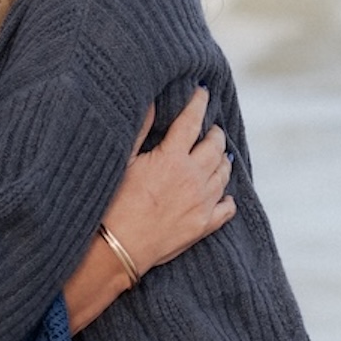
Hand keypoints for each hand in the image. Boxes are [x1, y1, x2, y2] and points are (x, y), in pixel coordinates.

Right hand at [100, 86, 235, 272]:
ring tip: (220, 154)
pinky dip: (227, 198)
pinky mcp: (203, 226)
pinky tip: (224, 194)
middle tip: (212, 128)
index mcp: (172, 158)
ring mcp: (201, 202)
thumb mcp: (122, 162)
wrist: (116, 248)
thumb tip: (150, 102)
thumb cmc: (112, 204)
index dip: (199, 103)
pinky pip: (227, 207)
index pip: (192, 121)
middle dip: (215, 133)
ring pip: (224, 173)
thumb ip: (139, 131)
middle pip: (215, 146)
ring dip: (223, 160)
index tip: (204, 92)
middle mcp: (193, 177)